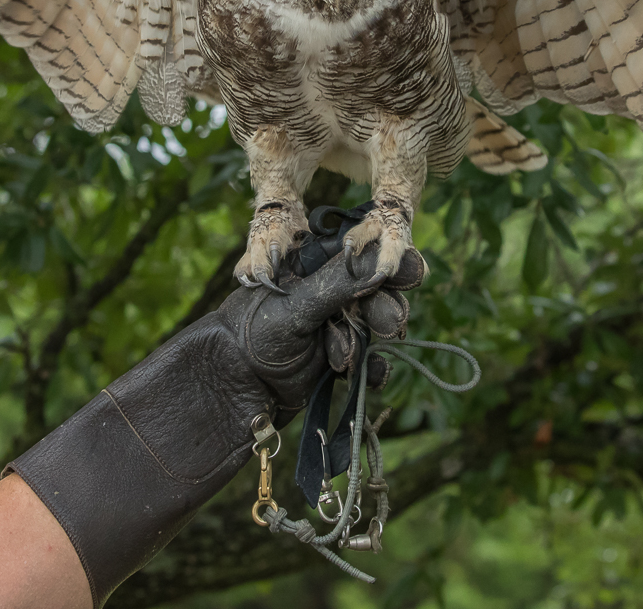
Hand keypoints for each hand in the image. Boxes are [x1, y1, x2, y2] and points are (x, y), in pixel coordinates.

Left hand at [8, 235, 420, 606]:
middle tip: (390, 324)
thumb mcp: (295, 306)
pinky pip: (372, 361)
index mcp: (314, 263)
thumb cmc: (251, 335)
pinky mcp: (338, 362)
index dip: (391, 259)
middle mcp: (329, 291)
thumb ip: (339, 283)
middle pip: (379, 290)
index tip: (413, 271)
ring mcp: (336, 326)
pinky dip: (373, 369)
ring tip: (353, 357)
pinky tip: (368, 376)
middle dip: (386, 306)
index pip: (363, 252)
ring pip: (378, 326)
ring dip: (375, 340)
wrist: (229, 390)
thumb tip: (383, 257)